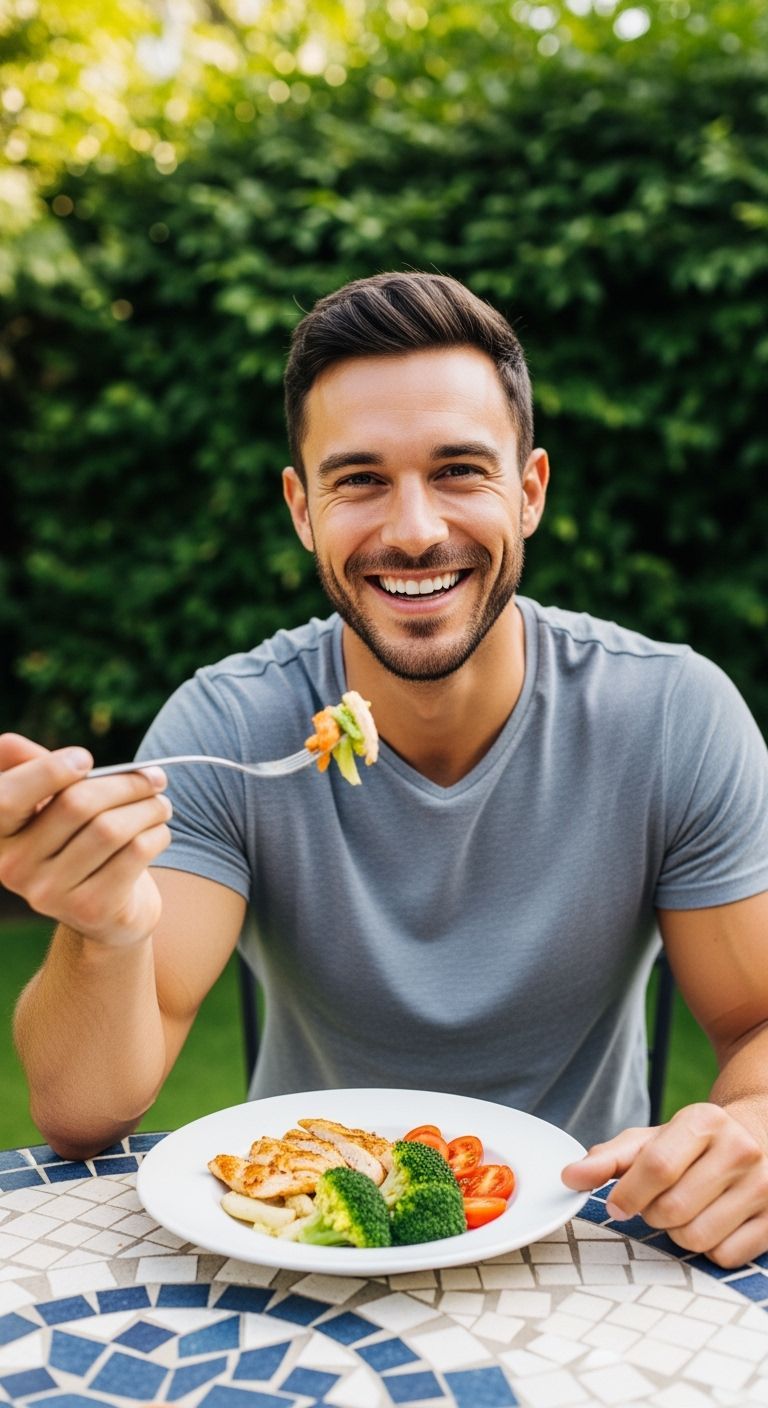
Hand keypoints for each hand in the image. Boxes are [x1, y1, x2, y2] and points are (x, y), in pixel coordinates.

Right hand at [0, 732, 171, 946]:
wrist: (106, 911)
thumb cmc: (77, 841)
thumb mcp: (49, 805)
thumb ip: (31, 770)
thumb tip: (9, 744)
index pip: (7, 797)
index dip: (48, 771)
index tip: (86, 759)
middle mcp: (14, 867)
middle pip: (76, 804)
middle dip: (126, 783)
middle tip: (155, 778)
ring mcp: (49, 893)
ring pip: (111, 828)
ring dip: (149, 807)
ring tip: (162, 804)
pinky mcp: (90, 908)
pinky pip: (134, 853)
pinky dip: (157, 834)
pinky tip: (159, 832)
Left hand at [561, 1102, 767, 1267]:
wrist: (759, 1136)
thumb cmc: (696, 1143)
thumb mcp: (654, 1139)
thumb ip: (610, 1158)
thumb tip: (569, 1177)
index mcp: (704, 1121)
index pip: (657, 1166)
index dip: (628, 1194)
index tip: (616, 1205)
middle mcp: (739, 1150)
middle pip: (673, 1209)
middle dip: (653, 1214)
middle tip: (657, 1203)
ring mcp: (763, 1186)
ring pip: (697, 1238)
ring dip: (678, 1234)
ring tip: (686, 1211)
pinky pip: (725, 1257)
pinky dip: (709, 1249)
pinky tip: (712, 1223)